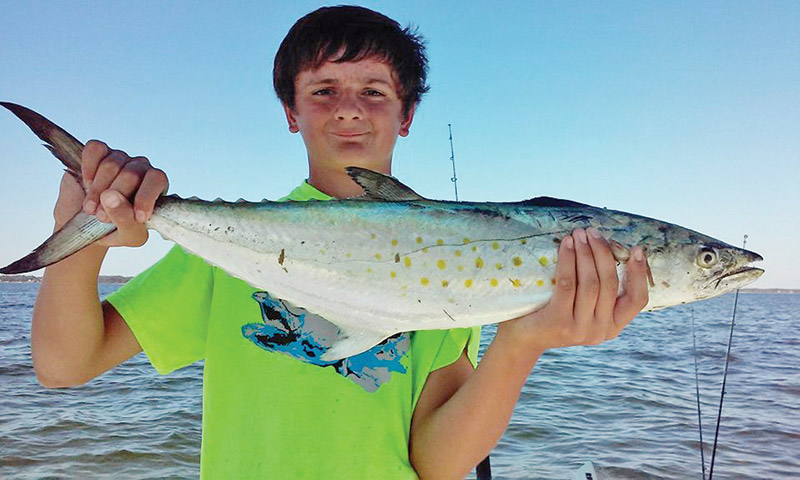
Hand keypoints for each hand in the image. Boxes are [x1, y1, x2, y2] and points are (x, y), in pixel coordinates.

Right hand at [53, 140, 167, 247]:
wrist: (90, 225)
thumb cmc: (118, 229)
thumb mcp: (128, 234)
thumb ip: (124, 218)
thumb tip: (110, 196)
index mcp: (156, 186)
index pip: (157, 179)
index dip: (147, 197)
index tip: (138, 217)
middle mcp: (141, 168)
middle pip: (131, 174)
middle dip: (115, 198)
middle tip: (102, 217)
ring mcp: (121, 158)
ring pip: (111, 164)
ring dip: (97, 189)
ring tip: (91, 209)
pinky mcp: (100, 152)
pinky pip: (95, 149)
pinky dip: (88, 167)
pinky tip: (87, 184)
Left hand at [497, 227, 648, 351]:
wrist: (523, 338)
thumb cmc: (555, 312)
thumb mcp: (583, 307)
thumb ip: (599, 290)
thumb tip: (608, 248)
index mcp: (613, 326)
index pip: (637, 301)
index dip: (639, 274)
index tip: (637, 249)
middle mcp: (601, 331)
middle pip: (610, 284)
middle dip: (603, 253)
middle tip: (593, 232)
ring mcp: (580, 329)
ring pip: (590, 283)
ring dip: (586, 254)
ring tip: (579, 234)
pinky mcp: (559, 323)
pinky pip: (567, 284)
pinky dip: (568, 260)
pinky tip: (566, 244)